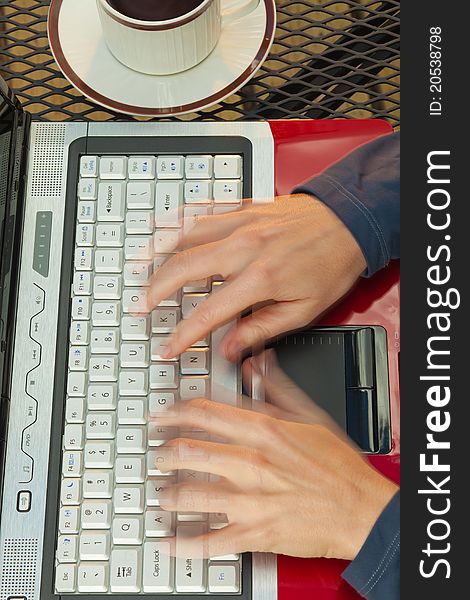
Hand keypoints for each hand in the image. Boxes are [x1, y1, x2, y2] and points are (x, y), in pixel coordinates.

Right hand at [147, 194, 366, 359]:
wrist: (349, 222)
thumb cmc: (331, 263)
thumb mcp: (304, 309)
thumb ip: (262, 328)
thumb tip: (231, 347)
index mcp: (260, 278)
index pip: (208, 312)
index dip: (183, 335)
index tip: (167, 348)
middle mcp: (244, 248)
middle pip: (183, 269)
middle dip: (155, 291)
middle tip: (139, 307)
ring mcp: (241, 224)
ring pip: (185, 236)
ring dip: (157, 253)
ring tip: (137, 267)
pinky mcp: (243, 209)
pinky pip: (202, 210)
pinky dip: (178, 219)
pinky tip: (162, 226)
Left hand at [154, 361, 396, 559]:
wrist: (362, 510)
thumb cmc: (338, 466)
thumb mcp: (310, 416)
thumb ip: (277, 388)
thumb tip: (257, 362)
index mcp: (263, 431)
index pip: (204, 413)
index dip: (174, 411)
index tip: (161, 415)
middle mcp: (251, 462)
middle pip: (188, 450)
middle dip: (163, 451)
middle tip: (156, 454)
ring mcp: (250, 500)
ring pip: (190, 494)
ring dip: (166, 493)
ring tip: (160, 492)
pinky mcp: (255, 533)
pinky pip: (208, 542)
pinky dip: (182, 543)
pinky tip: (167, 540)